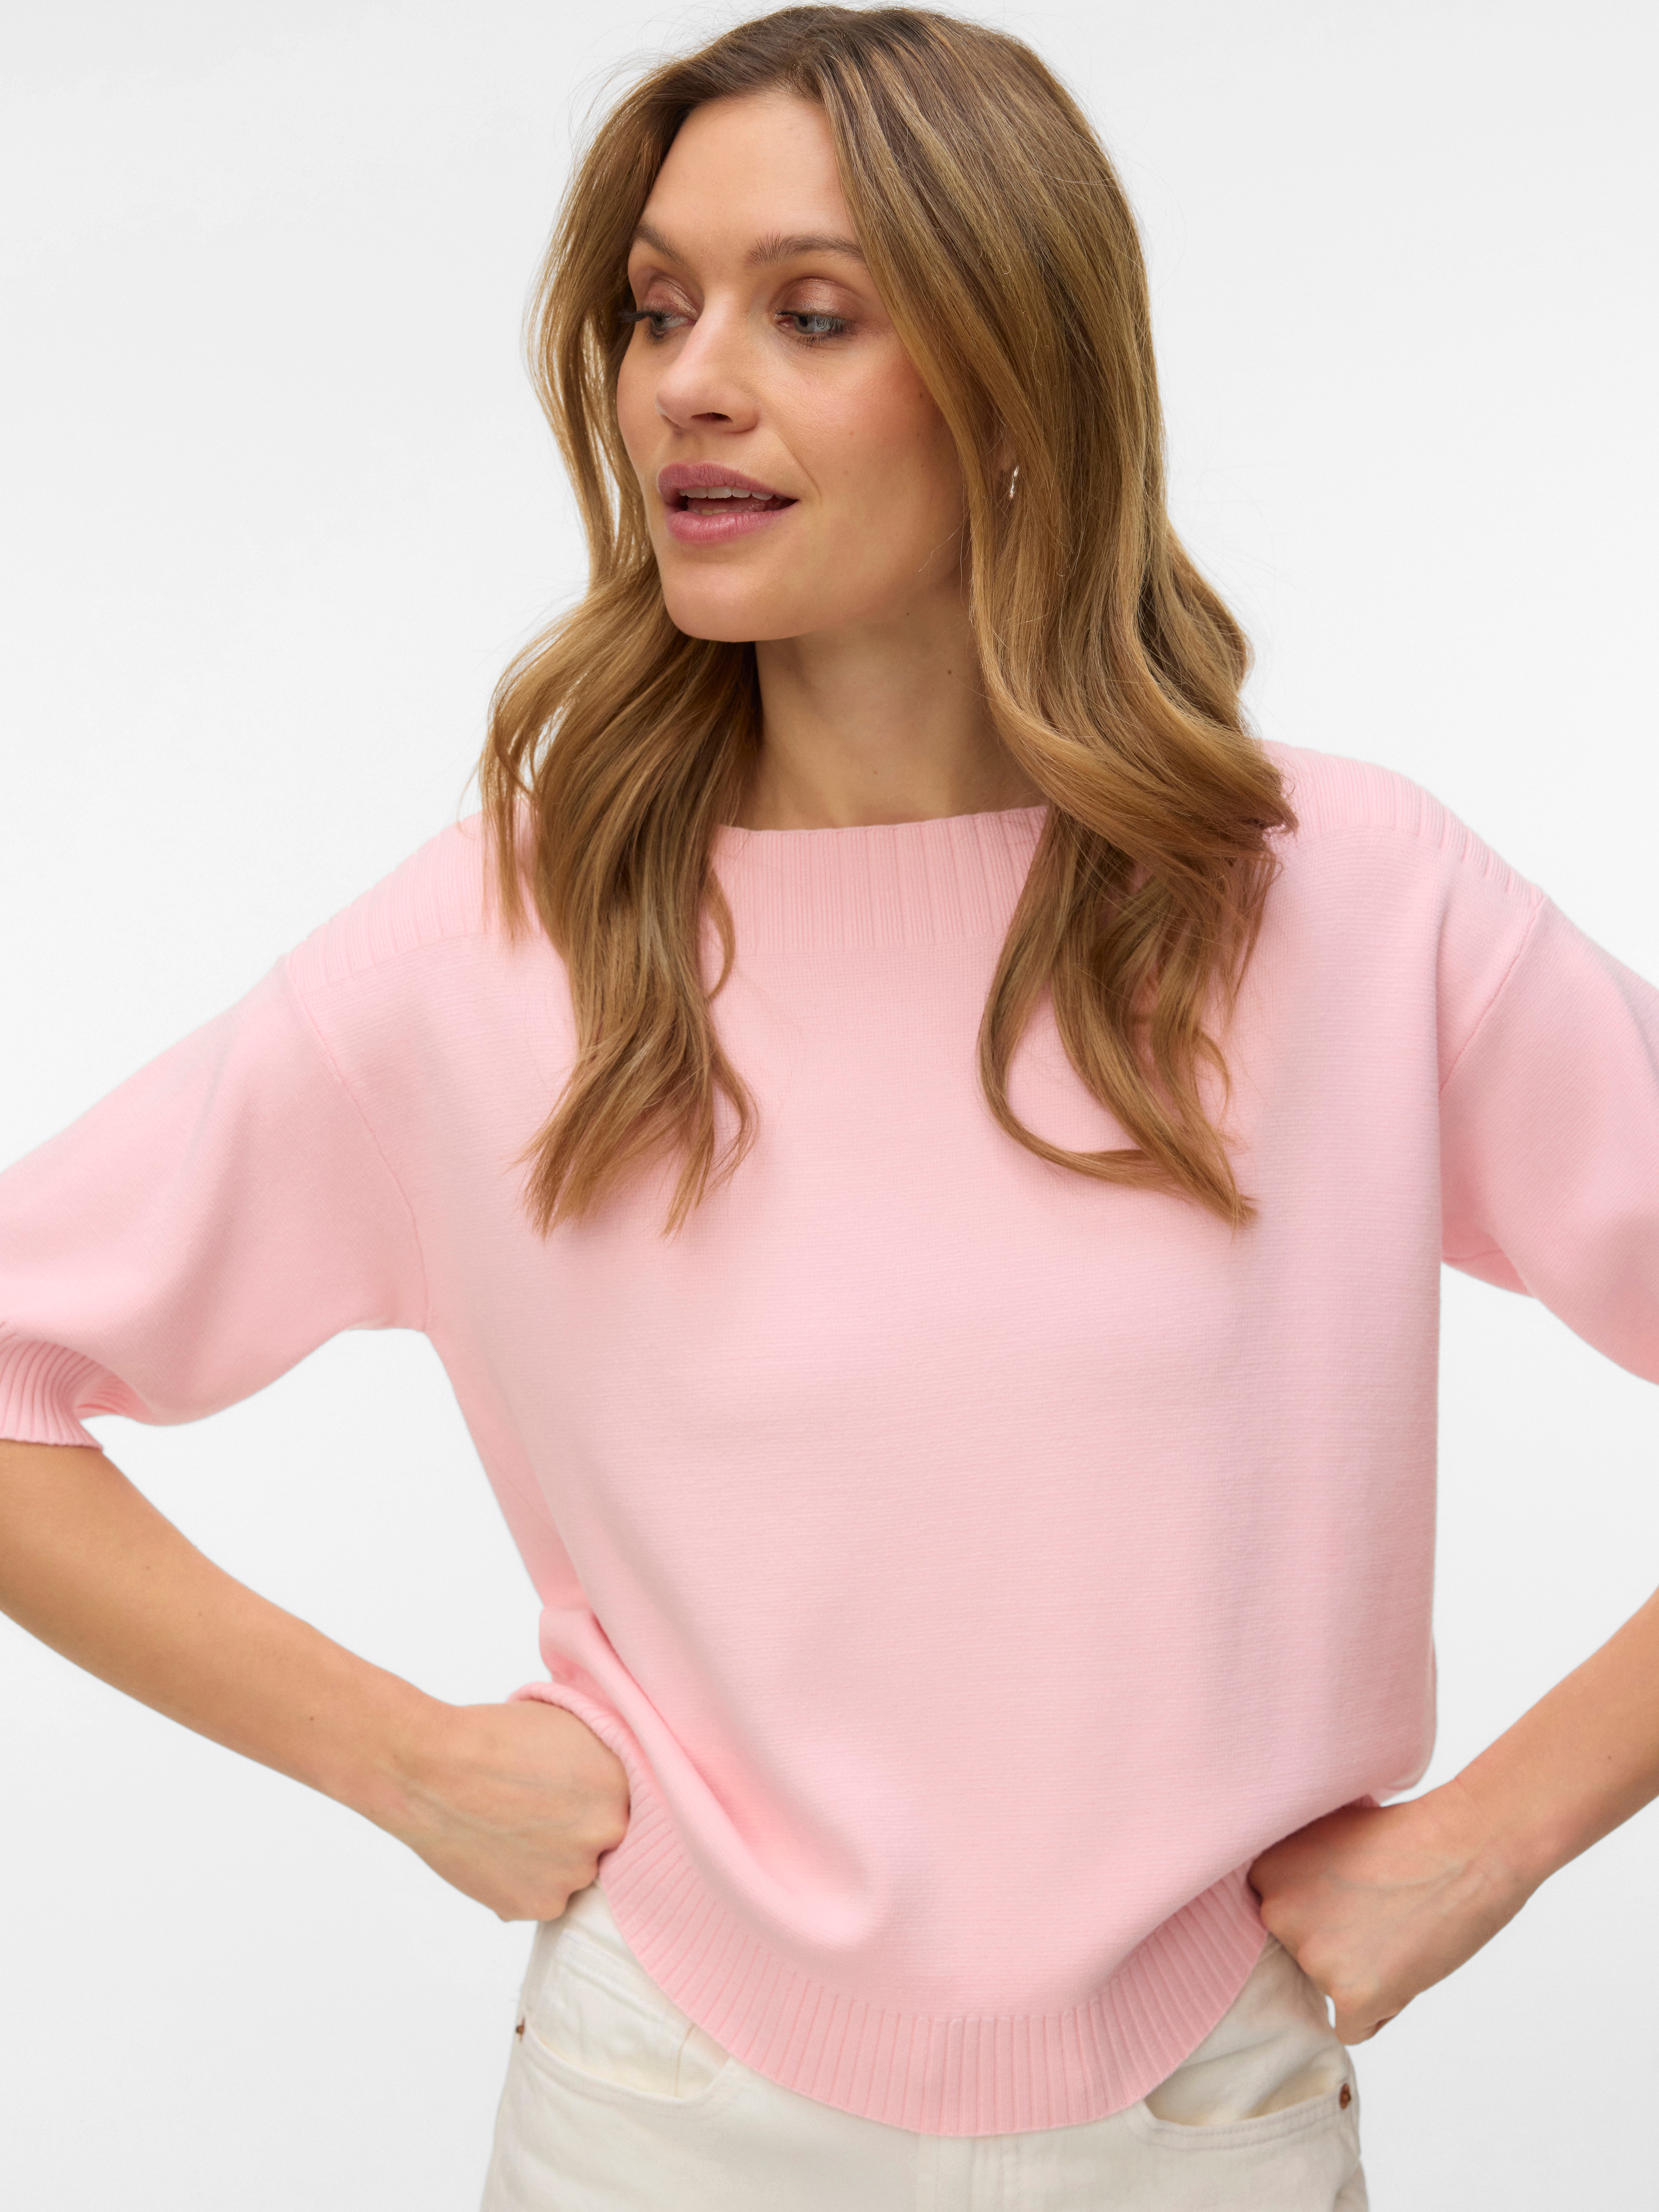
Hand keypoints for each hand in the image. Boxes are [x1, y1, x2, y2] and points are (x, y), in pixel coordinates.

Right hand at [377, 1700, 630, 1921]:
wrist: (431, 1769)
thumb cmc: (491, 1737)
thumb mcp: (565, 1727)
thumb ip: (599, 1758)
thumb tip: (609, 1781)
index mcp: (620, 1783)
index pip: (627, 1803)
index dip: (595, 1800)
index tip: (572, 1796)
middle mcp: (607, 1832)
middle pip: (602, 1841)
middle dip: (575, 1831)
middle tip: (535, 1812)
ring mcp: (573, 1874)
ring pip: (571, 1873)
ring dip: (549, 1860)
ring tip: (508, 1829)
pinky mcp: (537, 1906)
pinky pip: (540, 1897)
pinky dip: (521, 1882)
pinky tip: (495, 1851)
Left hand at [1245, 1779, 1534, 2042]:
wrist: (1466, 1847)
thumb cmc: (1406, 1837)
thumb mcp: (1326, 1838)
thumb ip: (1296, 1878)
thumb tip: (1288, 1919)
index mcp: (1266, 1874)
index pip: (1278, 1921)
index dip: (1322, 1916)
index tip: (1353, 1897)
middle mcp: (1277, 1915)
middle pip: (1300, 1957)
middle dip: (1338, 1948)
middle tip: (1381, 1916)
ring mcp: (1313, 1957)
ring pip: (1330, 1990)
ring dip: (1362, 1977)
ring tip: (1400, 1934)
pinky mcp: (1352, 1996)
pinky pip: (1353, 2028)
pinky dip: (1379, 2011)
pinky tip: (1404, 1970)